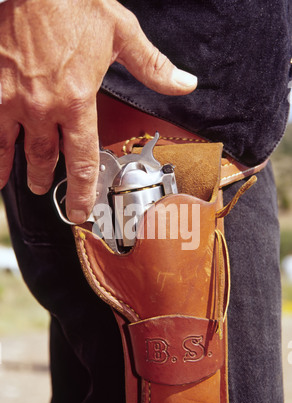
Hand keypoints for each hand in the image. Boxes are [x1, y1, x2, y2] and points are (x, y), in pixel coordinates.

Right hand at [0, 0, 196, 222]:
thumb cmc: (76, 3)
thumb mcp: (123, 34)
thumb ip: (153, 67)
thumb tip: (185, 84)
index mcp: (77, 101)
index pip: (80, 161)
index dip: (81, 191)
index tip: (80, 210)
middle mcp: (43, 108)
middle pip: (43, 158)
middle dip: (43, 178)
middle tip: (42, 188)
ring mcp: (12, 99)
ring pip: (9, 146)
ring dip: (11, 168)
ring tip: (12, 181)